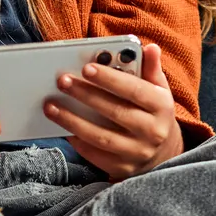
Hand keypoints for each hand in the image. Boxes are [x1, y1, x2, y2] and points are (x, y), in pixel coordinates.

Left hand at [44, 44, 184, 181]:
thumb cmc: (154, 113)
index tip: (86, 67)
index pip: (135, 90)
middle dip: (86, 95)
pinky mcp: (122, 168)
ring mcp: (137, 153)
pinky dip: (76, 141)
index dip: (110, 79)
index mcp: (162, 107)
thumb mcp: (159, 90)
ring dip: (73, 121)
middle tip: (62, 81)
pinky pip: (95, 155)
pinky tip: (60, 127)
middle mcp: (152, 132)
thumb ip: (150, 69)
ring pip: (101, 137)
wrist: (164, 154)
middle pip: (115, 112)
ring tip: (51, 106)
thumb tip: (149, 47)